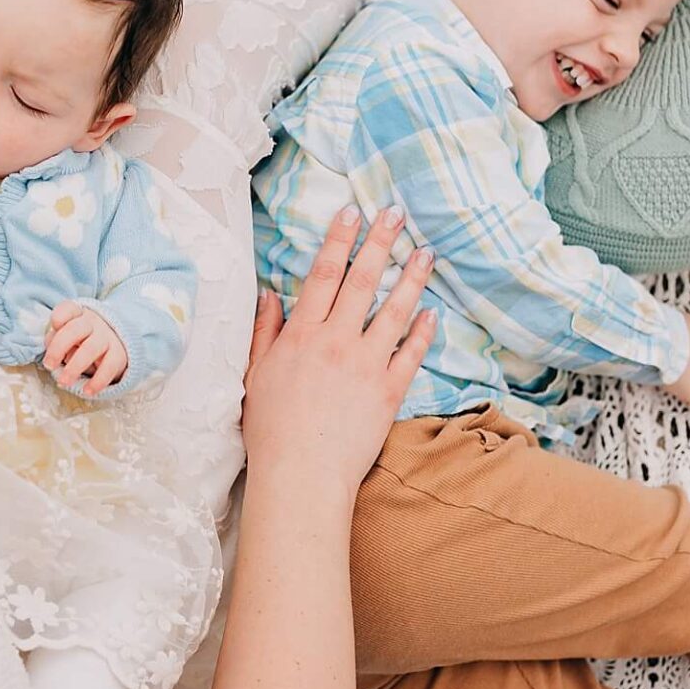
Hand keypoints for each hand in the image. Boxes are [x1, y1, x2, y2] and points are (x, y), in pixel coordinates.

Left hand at [44, 301, 129, 396]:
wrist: (119, 340)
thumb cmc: (85, 338)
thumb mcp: (70, 334)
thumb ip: (57, 340)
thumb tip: (50, 352)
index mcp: (78, 314)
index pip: (68, 309)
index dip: (60, 316)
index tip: (55, 326)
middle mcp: (93, 323)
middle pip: (74, 330)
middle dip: (58, 348)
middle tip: (49, 365)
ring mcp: (107, 338)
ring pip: (90, 349)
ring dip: (74, 367)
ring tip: (63, 382)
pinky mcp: (119, 355)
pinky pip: (109, 367)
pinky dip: (98, 381)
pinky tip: (87, 391)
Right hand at [240, 207, 435, 493]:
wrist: (300, 477)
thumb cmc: (271, 429)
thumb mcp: (256, 374)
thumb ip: (265, 330)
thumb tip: (270, 292)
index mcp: (302, 334)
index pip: (323, 273)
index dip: (338, 239)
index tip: (352, 211)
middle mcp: (335, 341)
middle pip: (362, 280)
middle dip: (379, 241)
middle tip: (395, 212)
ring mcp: (365, 365)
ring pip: (393, 310)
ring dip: (411, 277)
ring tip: (426, 251)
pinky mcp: (387, 392)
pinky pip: (409, 355)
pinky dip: (422, 332)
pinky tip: (433, 313)